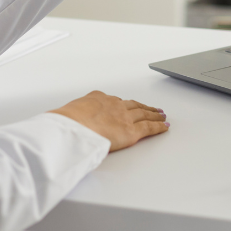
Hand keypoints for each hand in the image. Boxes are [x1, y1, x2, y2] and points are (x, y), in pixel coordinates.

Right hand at [49, 90, 167, 151]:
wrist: (73, 127)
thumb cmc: (66, 123)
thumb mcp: (68, 114)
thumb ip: (74, 117)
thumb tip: (68, 124)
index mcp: (98, 98)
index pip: (115, 101)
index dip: (124, 104)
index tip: (128, 105)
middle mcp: (114, 105)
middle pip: (133, 105)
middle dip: (144, 107)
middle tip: (152, 108)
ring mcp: (124, 118)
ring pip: (144, 114)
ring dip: (154, 114)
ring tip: (161, 115)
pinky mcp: (131, 132)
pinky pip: (149, 128)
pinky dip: (158, 127)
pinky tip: (164, 126)